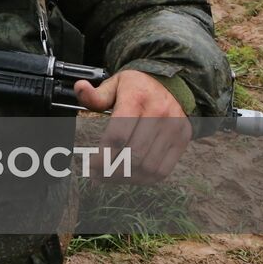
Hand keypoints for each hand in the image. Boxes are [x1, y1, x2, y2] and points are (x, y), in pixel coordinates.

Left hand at [73, 70, 191, 183]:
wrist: (170, 84)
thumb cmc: (136, 87)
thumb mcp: (114, 84)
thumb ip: (96, 94)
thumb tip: (80, 87)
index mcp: (137, 97)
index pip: (118, 134)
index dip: (103, 154)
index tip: (91, 164)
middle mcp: (158, 113)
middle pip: (134, 153)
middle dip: (113, 170)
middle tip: (99, 175)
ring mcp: (173, 128)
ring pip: (148, 166)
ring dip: (127, 178)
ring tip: (112, 178)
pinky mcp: (182, 140)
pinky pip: (163, 170)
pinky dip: (145, 179)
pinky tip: (131, 177)